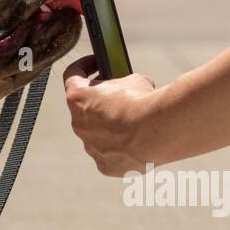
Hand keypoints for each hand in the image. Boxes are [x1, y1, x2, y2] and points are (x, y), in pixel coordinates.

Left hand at [63, 54, 159, 176]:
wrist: (157, 132)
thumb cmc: (143, 102)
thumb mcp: (134, 81)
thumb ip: (123, 85)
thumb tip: (131, 90)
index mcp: (78, 99)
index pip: (72, 78)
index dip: (84, 67)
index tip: (96, 63)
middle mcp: (79, 125)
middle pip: (86, 110)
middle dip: (101, 101)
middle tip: (120, 96)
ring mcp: (91, 148)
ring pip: (98, 135)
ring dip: (111, 127)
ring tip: (135, 122)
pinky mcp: (106, 166)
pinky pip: (110, 155)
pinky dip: (121, 148)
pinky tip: (138, 142)